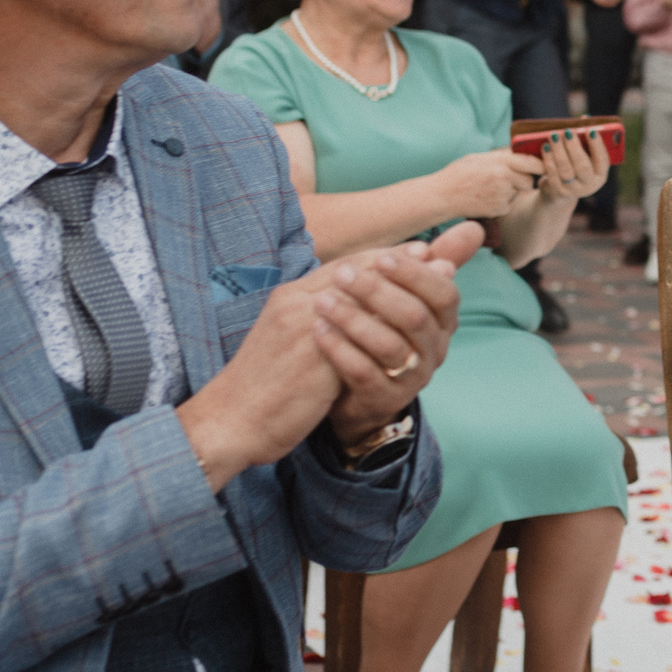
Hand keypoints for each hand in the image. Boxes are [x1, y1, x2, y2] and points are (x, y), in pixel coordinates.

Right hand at [176, 224, 483, 487]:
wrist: (230, 420)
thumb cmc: (261, 384)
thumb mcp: (287, 339)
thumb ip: (318, 315)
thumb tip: (354, 302)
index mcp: (288, 298)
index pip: (343, 266)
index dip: (383, 258)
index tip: (418, 251)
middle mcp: (295, 306)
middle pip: (358, 272)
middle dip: (403, 266)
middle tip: (441, 260)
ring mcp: (304, 330)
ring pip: (364, 298)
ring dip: (408, 290)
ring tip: (441, 284)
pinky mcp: (314, 361)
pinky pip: (361, 337)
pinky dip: (393, 327)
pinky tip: (423, 328)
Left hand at [316, 224, 485, 443]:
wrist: (360, 392)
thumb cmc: (382, 332)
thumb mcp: (404, 296)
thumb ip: (428, 266)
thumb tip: (473, 228)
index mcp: (443, 321)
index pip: (443, 294)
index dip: (415, 274)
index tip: (381, 257)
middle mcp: (434, 350)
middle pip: (414, 317)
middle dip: (377, 292)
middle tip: (342, 274)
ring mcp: (412, 378)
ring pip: (389, 346)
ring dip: (354, 320)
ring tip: (321, 301)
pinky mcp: (385, 399)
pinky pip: (364, 373)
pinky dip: (340, 350)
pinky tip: (317, 331)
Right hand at [438, 149, 547, 218]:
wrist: (443, 196)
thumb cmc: (459, 174)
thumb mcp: (479, 157)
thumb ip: (501, 157)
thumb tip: (520, 154)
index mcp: (500, 162)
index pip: (532, 163)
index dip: (538, 165)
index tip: (538, 166)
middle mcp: (504, 178)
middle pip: (529, 181)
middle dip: (524, 180)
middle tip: (510, 178)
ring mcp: (502, 195)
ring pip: (518, 192)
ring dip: (511, 190)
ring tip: (490, 187)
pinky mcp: (499, 209)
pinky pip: (509, 204)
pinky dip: (502, 201)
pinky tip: (486, 198)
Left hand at [530, 128, 609, 202]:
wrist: (560, 191)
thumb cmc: (574, 165)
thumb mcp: (583, 154)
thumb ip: (586, 138)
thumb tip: (585, 118)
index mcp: (600, 175)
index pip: (602, 160)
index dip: (597, 145)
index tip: (590, 130)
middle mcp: (589, 185)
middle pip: (582, 165)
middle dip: (574, 147)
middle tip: (567, 131)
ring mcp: (573, 190)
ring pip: (565, 169)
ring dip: (559, 151)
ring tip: (553, 135)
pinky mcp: (557, 192)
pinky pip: (552, 175)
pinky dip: (548, 160)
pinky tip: (545, 147)